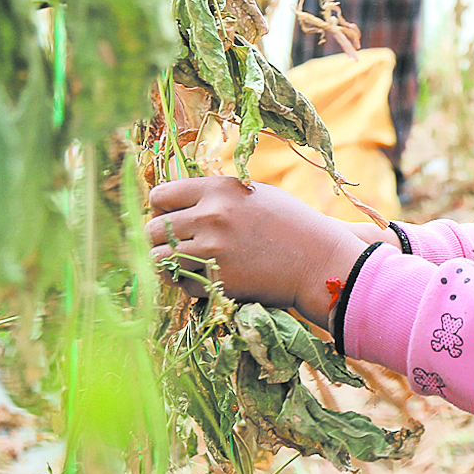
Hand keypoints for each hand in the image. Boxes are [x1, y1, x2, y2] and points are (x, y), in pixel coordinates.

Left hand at [145, 177, 369, 327]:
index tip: (171, 218)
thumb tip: (170, 207)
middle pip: (151, 231)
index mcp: (219, 190)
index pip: (159, 195)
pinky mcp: (218, 282)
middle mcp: (211, 217)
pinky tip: (211, 276)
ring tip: (186, 263)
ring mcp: (213, 251)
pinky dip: (191, 283)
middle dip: (158, 239)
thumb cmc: (291, 225)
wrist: (321, 261)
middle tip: (176, 245)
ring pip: (158, 261)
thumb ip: (214, 197)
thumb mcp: (253, 195)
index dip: (161, 208)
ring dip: (168, 264)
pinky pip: (183, 283)